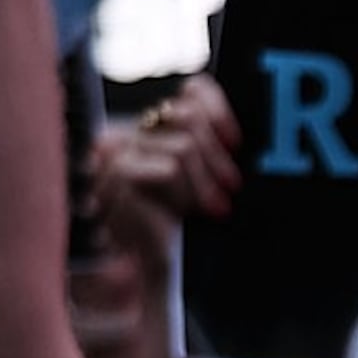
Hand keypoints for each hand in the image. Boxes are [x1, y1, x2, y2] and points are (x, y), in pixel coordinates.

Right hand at [88, 76, 240, 263]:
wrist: (151, 268)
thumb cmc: (181, 227)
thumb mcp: (201, 180)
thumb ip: (210, 148)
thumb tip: (238, 134)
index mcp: (153, 128)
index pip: (193, 89)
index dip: (219, 110)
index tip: (235, 142)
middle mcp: (133, 131)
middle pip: (188, 116)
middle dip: (216, 156)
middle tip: (232, 187)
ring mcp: (120, 150)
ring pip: (183, 145)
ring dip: (202, 184)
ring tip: (212, 209)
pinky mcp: (119, 172)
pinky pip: (169, 168)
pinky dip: (185, 193)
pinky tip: (185, 214)